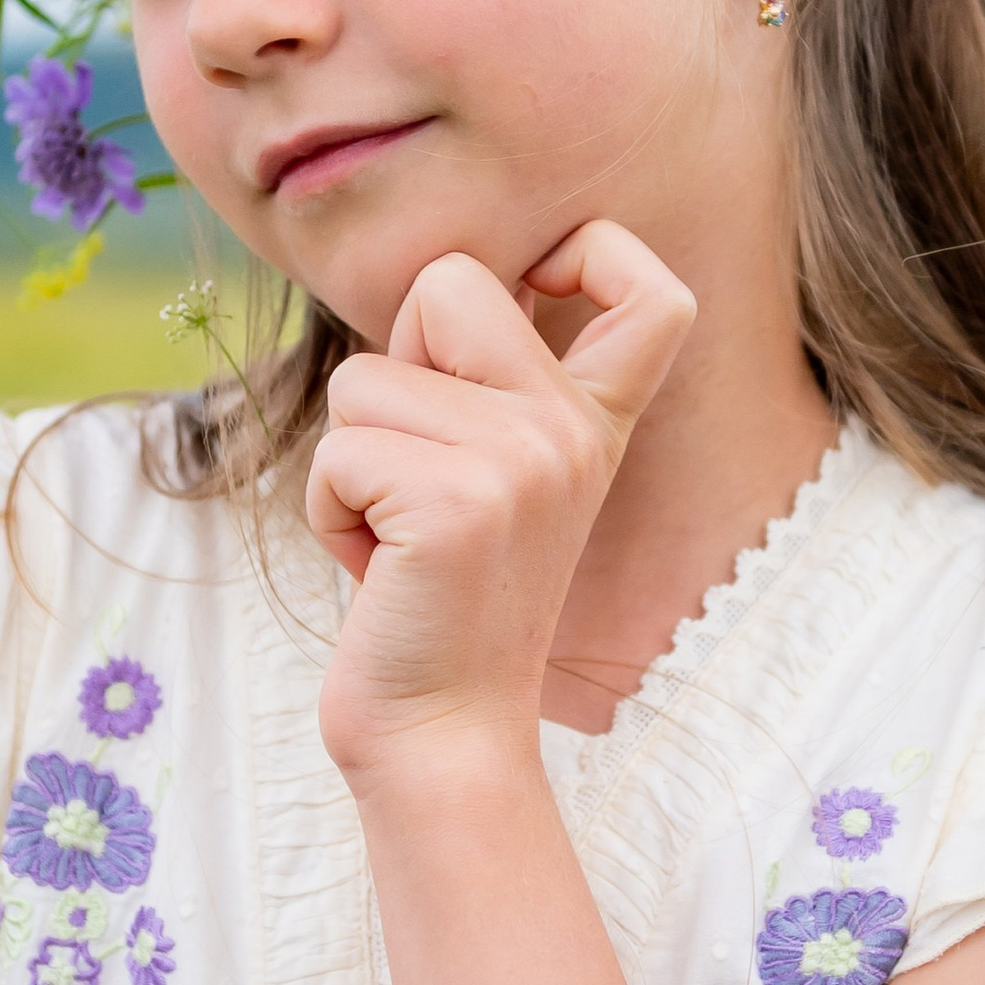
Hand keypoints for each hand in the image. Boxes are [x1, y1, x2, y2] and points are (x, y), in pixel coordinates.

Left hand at [306, 225, 695, 787]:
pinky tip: (377, 570)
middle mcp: (572, 429)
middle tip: (415, 470)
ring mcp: (524, 459)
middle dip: (394, 362)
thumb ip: (483, 385)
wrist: (443, 733)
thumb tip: (438, 285)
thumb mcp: (488, 475)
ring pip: (365, 377)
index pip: (655, 292)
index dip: (592, 250)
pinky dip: (328, 513)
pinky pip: (337, 453)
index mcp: (592, 422)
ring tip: (396, 538)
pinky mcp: (458, 501)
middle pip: (451, 281)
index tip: (540, 283)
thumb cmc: (435, 598)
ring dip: (349, 461)